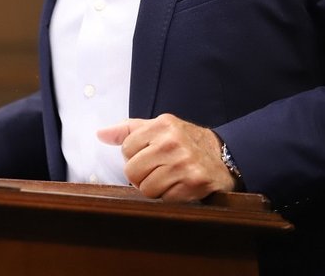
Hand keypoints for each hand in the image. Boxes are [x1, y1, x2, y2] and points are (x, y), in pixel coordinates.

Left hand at [97, 114, 235, 200]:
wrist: (224, 157)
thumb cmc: (185, 142)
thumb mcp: (158, 128)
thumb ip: (127, 130)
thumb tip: (99, 134)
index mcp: (162, 125)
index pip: (126, 149)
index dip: (134, 156)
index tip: (148, 156)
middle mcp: (172, 142)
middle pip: (132, 171)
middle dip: (140, 176)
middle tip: (156, 171)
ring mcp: (184, 163)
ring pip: (146, 189)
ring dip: (154, 188)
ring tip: (167, 179)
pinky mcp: (194, 183)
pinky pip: (164, 200)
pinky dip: (169, 197)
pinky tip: (179, 186)